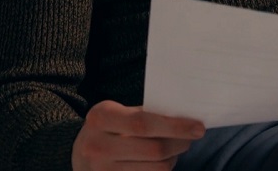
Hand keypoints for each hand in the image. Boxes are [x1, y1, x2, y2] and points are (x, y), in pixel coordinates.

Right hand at [72, 101, 205, 170]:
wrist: (78, 153)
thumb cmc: (108, 128)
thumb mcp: (118, 113)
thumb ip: (146, 114)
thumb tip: (186, 118)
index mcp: (101, 118)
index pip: (144, 123)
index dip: (175, 126)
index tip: (199, 127)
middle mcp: (97, 146)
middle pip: (154, 150)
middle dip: (180, 143)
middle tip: (192, 137)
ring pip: (156, 169)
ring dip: (174, 159)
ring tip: (174, 149)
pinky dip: (162, 170)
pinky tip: (162, 162)